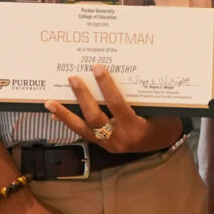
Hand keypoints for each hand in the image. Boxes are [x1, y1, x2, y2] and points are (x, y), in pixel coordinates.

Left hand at [44, 66, 182, 155]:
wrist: (164, 143)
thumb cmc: (164, 121)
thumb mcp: (159, 109)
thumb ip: (142, 96)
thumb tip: (124, 72)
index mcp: (135, 128)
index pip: (117, 104)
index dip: (106, 86)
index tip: (97, 68)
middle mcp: (119, 139)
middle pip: (95, 117)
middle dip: (82, 97)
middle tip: (72, 78)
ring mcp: (109, 144)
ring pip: (83, 129)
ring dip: (65, 115)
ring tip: (49, 103)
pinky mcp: (103, 145)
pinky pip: (84, 133)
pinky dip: (70, 123)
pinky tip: (56, 115)